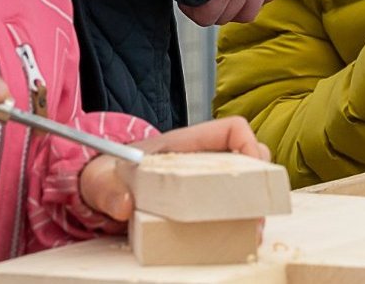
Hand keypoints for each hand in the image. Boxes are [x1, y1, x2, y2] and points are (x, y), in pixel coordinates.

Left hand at [81, 116, 270, 220]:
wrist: (103, 190)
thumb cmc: (109, 176)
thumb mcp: (102, 181)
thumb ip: (109, 191)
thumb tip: (125, 206)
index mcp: (186, 144)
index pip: (232, 129)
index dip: (250, 144)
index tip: (254, 170)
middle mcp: (202, 160)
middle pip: (249, 157)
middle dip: (261, 180)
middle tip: (258, 209)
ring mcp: (205, 182)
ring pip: (246, 183)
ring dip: (255, 203)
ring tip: (253, 228)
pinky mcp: (203, 204)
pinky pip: (233, 206)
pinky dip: (242, 219)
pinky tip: (240, 236)